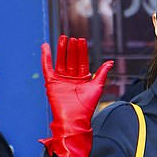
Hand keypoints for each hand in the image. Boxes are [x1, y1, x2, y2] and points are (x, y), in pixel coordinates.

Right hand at [40, 35, 113, 156]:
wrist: (74, 119)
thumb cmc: (87, 107)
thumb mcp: (97, 87)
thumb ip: (102, 73)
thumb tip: (110, 62)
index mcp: (82, 80)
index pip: (82, 62)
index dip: (82, 51)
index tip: (81, 40)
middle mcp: (71, 80)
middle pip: (71, 60)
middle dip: (72, 49)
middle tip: (72, 37)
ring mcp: (61, 81)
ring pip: (61, 61)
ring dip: (61, 50)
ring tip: (62, 38)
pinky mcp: (51, 83)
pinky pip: (47, 67)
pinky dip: (46, 57)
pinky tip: (46, 47)